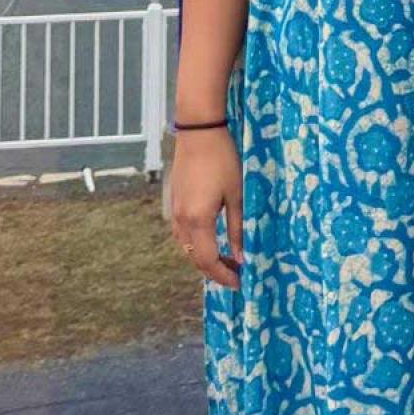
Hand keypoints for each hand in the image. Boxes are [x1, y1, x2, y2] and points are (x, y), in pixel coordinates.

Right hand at [169, 128, 242, 289]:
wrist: (198, 132)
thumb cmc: (222, 160)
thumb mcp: (235, 195)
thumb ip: (237, 228)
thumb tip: (240, 256)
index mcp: (198, 220)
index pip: (208, 261)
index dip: (223, 275)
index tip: (239, 282)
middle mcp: (181, 221)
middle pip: (195, 258)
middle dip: (214, 271)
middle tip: (235, 274)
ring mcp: (174, 212)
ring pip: (186, 247)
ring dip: (204, 258)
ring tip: (225, 260)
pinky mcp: (173, 202)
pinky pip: (182, 234)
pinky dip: (195, 244)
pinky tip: (209, 240)